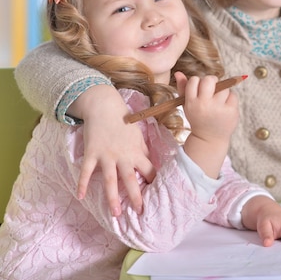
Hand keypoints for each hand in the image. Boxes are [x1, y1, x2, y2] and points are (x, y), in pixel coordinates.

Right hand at [74, 85, 154, 215]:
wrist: (105, 107)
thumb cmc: (124, 122)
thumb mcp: (138, 136)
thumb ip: (143, 152)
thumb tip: (151, 165)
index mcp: (137, 152)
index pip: (149, 170)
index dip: (153, 181)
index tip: (157, 194)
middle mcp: (122, 156)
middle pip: (130, 179)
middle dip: (135, 196)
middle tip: (139, 212)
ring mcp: (106, 156)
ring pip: (110, 180)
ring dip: (112, 198)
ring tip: (115, 214)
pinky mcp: (91, 153)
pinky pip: (86, 171)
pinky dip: (82, 184)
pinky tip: (81, 196)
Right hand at [175, 72, 238, 143]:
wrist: (209, 139)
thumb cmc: (198, 119)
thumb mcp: (187, 106)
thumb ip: (182, 88)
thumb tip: (178, 73)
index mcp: (191, 103)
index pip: (194, 80)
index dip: (198, 82)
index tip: (199, 89)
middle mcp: (204, 105)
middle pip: (210, 79)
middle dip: (211, 80)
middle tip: (212, 88)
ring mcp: (219, 108)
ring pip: (223, 87)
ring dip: (222, 90)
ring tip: (218, 101)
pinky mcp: (231, 111)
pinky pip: (233, 95)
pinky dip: (230, 98)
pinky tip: (225, 106)